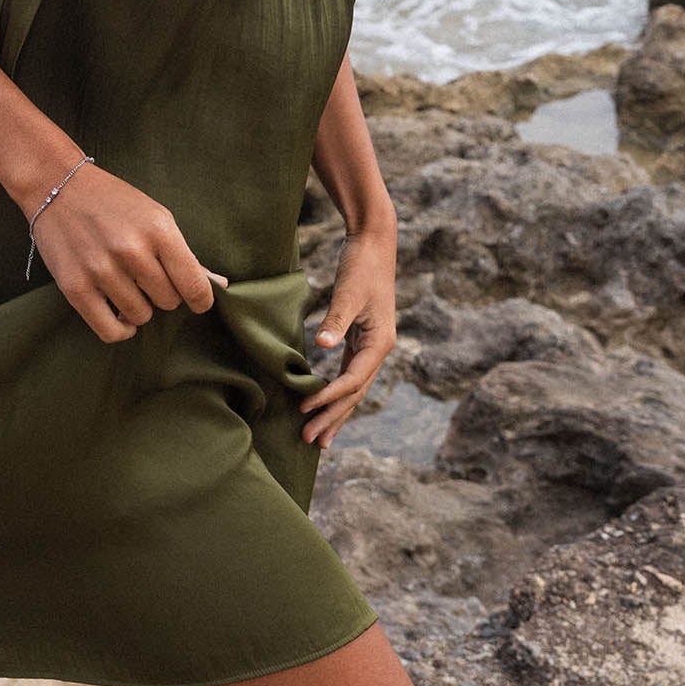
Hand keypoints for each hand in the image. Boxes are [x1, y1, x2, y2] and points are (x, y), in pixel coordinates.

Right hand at [29, 162, 228, 342]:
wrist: (57, 186)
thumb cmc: (114, 202)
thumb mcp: (156, 217)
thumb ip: (185, 255)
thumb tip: (220, 284)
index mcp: (158, 230)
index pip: (194, 286)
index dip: (200, 299)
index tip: (197, 300)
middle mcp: (131, 251)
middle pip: (168, 302)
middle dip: (163, 293)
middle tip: (148, 277)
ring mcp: (101, 270)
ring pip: (141, 316)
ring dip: (139, 307)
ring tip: (128, 285)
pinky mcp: (75, 287)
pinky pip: (110, 331)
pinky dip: (121, 329)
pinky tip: (121, 315)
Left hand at [298, 235, 397, 448]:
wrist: (373, 244)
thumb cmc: (361, 266)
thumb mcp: (348, 292)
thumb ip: (336, 319)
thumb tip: (323, 343)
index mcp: (379, 343)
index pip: (353, 380)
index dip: (329, 397)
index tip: (305, 409)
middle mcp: (378, 350)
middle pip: (355, 394)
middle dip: (333, 418)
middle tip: (309, 441)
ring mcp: (371, 346)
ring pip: (353, 389)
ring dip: (336, 413)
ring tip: (318, 438)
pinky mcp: (360, 339)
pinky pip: (349, 375)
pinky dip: (336, 392)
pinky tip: (324, 404)